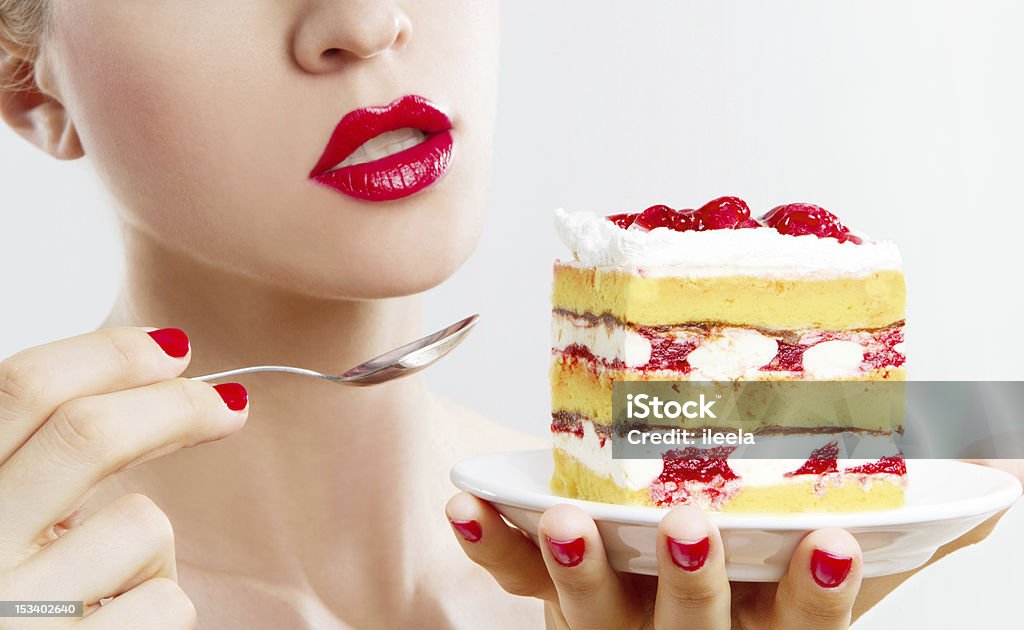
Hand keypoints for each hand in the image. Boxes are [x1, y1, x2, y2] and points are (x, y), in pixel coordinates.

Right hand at [0, 328, 247, 627]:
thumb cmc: (22, 600)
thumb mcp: (5, 517)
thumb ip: (38, 462)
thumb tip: (151, 370)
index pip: (21, 387)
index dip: (109, 354)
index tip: (175, 349)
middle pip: (89, 436)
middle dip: (176, 406)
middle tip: (227, 406)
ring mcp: (18, 616)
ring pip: (139, 525)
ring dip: (151, 549)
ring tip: (109, 587)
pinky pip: (163, 603)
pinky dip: (158, 607)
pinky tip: (117, 627)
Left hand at [447, 493, 861, 628]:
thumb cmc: (752, 608)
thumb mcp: (822, 587)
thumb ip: (894, 546)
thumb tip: (997, 494)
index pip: (804, 627)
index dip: (817, 595)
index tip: (829, 538)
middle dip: (694, 586)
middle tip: (690, 526)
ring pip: (595, 617)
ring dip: (578, 573)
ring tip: (566, 524)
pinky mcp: (553, 605)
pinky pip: (515, 584)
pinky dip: (491, 544)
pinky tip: (468, 504)